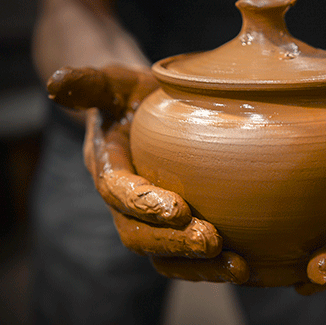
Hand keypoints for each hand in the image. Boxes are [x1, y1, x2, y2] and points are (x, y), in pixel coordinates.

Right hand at [47, 65, 249, 283]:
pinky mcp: (171, 225)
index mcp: (107, 166)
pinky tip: (243, 265)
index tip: (179, 210)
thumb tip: (57, 83)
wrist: (145, 110)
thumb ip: (90, 83)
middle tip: (211, 241)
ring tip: (237, 267)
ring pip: (162, 254)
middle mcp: (123, 201)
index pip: (118, 191)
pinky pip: (183, 255)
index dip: (144, 204)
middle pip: (138, 234)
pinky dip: (210, 265)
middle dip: (173, 242)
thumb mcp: (113, 83)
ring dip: (197, 265)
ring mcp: (147, 217)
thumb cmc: (131, 95)